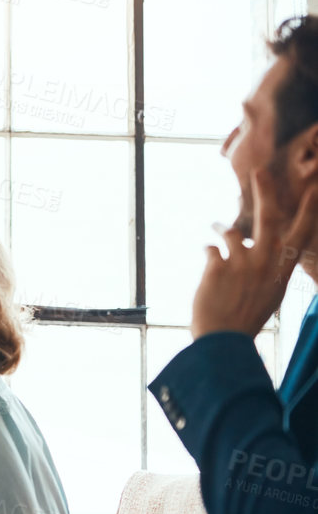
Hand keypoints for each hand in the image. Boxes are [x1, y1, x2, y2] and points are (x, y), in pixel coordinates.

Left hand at [192, 169, 317, 338]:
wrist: (222, 341)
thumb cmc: (245, 318)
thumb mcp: (268, 293)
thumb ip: (266, 267)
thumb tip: (252, 245)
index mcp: (282, 270)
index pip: (301, 235)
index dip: (308, 211)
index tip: (315, 189)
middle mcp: (266, 263)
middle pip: (268, 219)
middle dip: (264, 192)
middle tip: (258, 171)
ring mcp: (242, 263)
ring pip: (230, 231)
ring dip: (221, 226)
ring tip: (215, 226)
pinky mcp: (217, 265)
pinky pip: (210, 248)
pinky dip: (207, 251)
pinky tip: (207, 260)